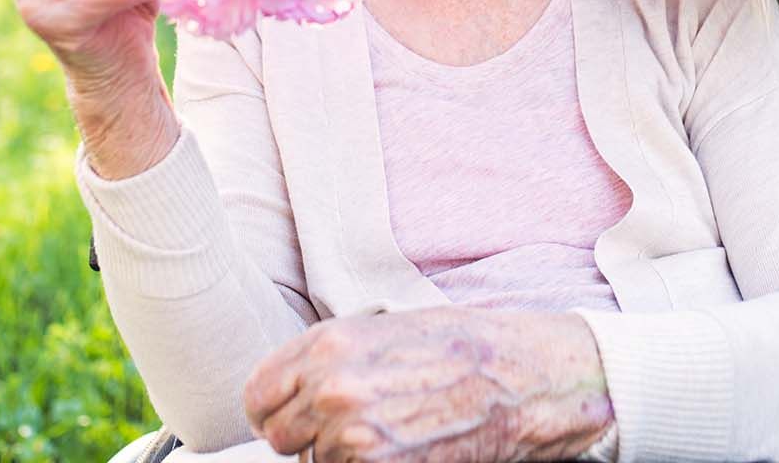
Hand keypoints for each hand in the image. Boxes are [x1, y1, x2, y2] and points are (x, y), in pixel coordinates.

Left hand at [243, 308, 611, 462]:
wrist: (519, 377)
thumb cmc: (460, 346)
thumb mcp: (385, 329)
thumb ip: (331, 358)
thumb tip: (297, 391)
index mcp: (327, 345)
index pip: (258, 394)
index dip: (272, 409)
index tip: (288, 416)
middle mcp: (332, 388)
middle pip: (280, 436)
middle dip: (305, 435)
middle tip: (345, 427)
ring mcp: (354, 435)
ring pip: (315, 462)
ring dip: (341, 454)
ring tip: (387, 430)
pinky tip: (401, 447)